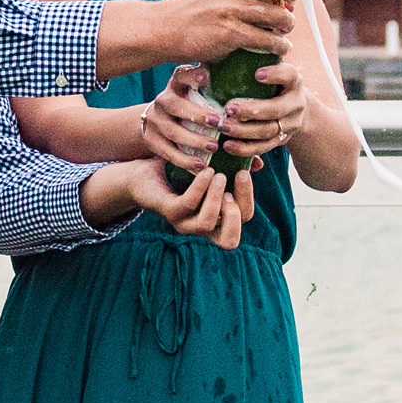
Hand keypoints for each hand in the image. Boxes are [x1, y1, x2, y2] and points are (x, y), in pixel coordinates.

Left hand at [126, 155, 258, 250]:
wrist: (142, 174)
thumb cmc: (180, 172)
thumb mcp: (211, 168)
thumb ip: (233, 166)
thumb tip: (258, 164)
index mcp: (216, 219)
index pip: (242, 221)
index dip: (248, 200)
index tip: (244, 174)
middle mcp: (201, 226)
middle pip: (230, 238)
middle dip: (238, 210)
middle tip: (235, 180)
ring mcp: (184, 223)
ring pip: (208, 223)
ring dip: (217, 197)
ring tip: (217, 174)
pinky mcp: (169, 211)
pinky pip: (189, 204)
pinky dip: (201, 187)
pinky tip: (206, 171)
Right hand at [139, 65, 224, 171]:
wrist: (158, 122)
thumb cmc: (193, 110)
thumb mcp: (203, 101)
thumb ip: (225, 108)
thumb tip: (256, 140)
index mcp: (177, 84)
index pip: (181, 74)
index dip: (191, 74)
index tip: (206, 77)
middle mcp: (163, 99)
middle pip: (174, 104)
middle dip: (196, 114)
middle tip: (218, 122)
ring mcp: (154, 119)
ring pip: (171, 130)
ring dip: (193, 140)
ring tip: (213, 147)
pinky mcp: (149, 139)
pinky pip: (166, 151)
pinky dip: (184, 159)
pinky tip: (199, 165)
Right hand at [169, 0, 299, 63]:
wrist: (165, 28)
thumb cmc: (196, 8)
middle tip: (291, 6)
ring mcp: (232, 8)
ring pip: (279, 15)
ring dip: (288, 25)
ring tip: (284, 31)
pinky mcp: (230, 33)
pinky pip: (267, 40)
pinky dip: (279, 46)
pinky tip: (279, 48)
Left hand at [218, 58, 311, 154]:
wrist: (295, 109)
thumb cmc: (272, 85)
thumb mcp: (271, 72)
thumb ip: (252, 66)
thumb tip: (213, 63)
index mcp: (294, 81)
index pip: (289, 75)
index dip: (276, 74)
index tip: (257, 74)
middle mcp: (296, 103)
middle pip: (276, 109)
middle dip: (251, 110)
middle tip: (228, 108)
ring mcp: (291, 124)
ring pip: (268, 130)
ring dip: (243, 130)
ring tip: (223, 126)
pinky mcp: (282, 140)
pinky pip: (263, 147)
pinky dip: (244, 148)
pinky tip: (227, 145)